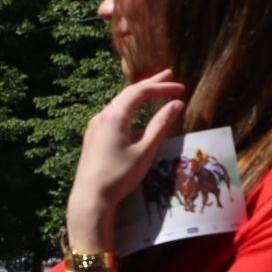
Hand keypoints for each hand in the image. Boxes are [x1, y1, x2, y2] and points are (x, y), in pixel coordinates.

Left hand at [66, 70, 187, 248]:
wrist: (90, 198)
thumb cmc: (119, 176)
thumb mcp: (145, 150)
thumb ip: (161, 125)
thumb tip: (176, 104)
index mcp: (113, 117)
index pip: (139, 92)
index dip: (161, 87)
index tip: (181, 88)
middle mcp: (100, 118)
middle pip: (127, 94)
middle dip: (150, 84)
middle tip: (169, 73)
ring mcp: (94, 128)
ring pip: (119, 104)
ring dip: (138, 96)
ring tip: (155, 89)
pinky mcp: (93, 138)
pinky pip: (113, 116)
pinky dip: (128, 109)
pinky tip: (136, 112)